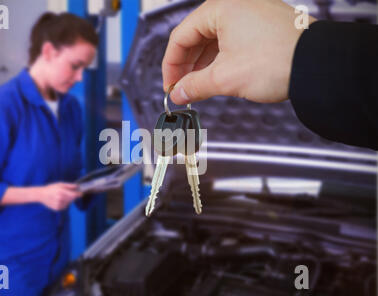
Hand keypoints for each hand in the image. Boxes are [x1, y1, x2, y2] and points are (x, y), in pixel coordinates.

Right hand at [37, 182, 82, 210]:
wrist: (41, 195)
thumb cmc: (51, 188)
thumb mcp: (60, 184)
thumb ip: (69, 186)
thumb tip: (77, 186)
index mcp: (61, 192)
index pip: (74, 195)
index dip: (78, 194)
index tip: (81, 194)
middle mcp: (60, 199)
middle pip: (72, 199)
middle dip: (72, 196)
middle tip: (67, 193)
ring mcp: (59, 205)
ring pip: (69, 203)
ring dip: (68, 200)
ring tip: (61, 196)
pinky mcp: (57, 208)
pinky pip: (65, 206)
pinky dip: (64, 203)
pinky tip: (59, 200)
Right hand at [162, 0, 316, 104]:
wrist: (318, 65)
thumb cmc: (277, 61)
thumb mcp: (225, 78)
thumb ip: (195, 86)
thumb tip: (178, 93)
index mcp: (220, 8)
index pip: (180, 36)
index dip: (171, 65)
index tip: (170, 86)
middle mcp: (234, 4)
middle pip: (196, 36)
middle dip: (186, 66)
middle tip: (182, 89)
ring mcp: (250, 13)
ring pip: (213, 39)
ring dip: (202, 65)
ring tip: (198, 88)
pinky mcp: (262, 25)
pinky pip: (231, 40)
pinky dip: (220, 59)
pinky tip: (216, 77)